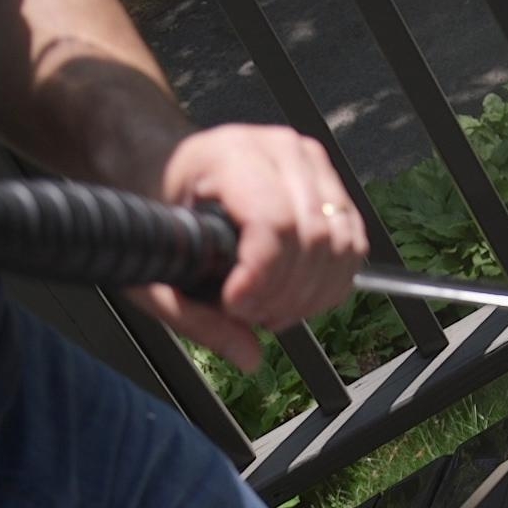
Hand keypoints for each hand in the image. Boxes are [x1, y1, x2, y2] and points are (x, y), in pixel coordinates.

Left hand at [126, 124, 367, 371]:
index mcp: (231, 155)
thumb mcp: (154, 260)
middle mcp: (281, 151)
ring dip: (309, 296)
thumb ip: (192, 314)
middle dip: (284, 295)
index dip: (262, 278)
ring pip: (341, 246)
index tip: (235, 306)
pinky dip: (330, 286)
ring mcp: (311, 166)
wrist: (164, 167)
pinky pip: (353, 247)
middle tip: (248, 315)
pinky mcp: (331, 186)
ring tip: (268, 308)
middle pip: (314, 240)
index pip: (274, 223)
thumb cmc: (155, 205)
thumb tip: (248, 357)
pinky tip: (293, 297)